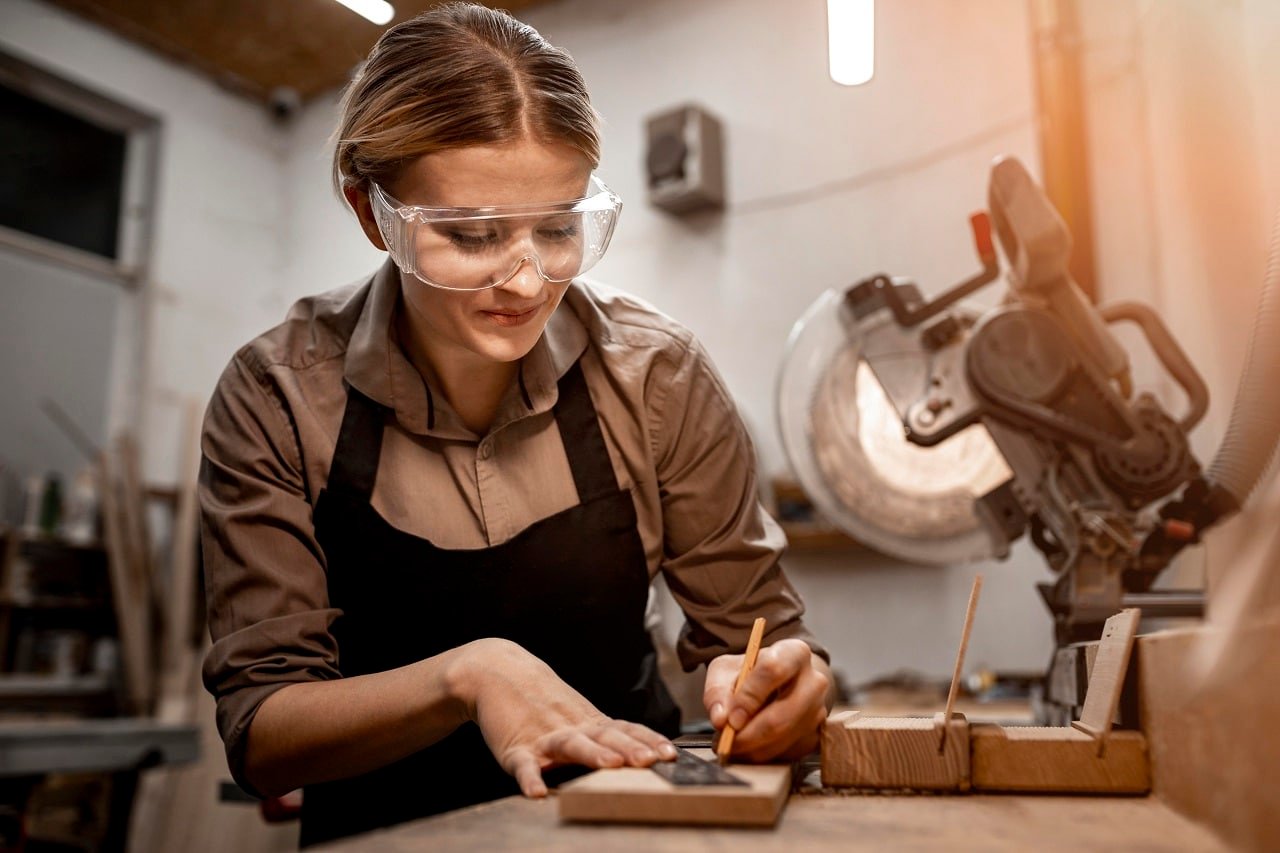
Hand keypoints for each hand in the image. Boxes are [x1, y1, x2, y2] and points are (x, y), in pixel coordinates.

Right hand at [455, 638, 677, 796]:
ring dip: (592, 754)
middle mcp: (572, 727)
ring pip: (571, 744)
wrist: (498, 673)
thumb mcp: (577, 715)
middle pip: (606, 736)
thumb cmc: (542, 701)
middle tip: (652, 760)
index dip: (649, 740)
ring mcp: (544, 736)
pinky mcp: (515, 748)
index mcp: (589, 722)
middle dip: (631, 748)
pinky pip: (524, 765)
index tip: (671, 753)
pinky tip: (537, 792)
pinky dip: (530, 778)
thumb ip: (602, 735)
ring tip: (611, 765)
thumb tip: (641, 755)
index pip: (625, 730)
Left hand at [704, 638, 830, 761]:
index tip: (729, 718)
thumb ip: (718, 690)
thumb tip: (720, 719)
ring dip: (752, 749)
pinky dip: (763, 755)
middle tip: (725, 741)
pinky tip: (748, 748)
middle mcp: (813, 681)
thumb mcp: (727, 670)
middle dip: (748, 735)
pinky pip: (788, 753)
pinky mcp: (816, 735)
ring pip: (784, 739)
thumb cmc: (752, 673)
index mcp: (794, 653)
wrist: (781, 682)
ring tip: (730, 745)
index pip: (772, 671)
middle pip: (782, 715)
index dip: (749, 697)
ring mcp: (819, 710)